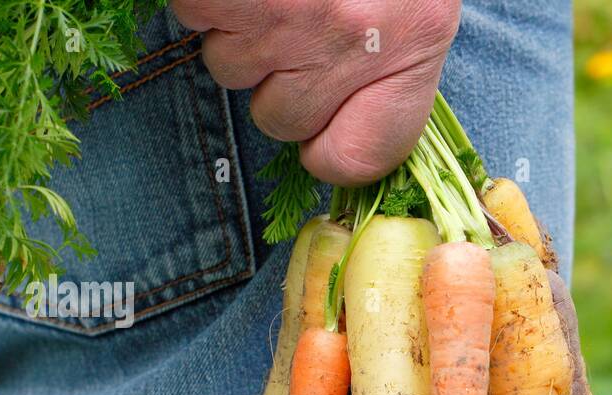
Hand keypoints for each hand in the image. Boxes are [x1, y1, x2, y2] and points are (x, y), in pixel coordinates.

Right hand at [171, 0, 460, 185]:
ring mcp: (289, 13)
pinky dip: (207, 0)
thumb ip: (391, 74)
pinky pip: (195, 17)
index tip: (323, 130)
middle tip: (294, 23)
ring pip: (230, 70)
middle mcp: (355, 32)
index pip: (354, 161)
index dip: (326, 151)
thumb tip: (336, 147)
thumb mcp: (416, 7)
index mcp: (416, 38)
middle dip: (275, 80)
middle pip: (280, 119)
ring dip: (238, 31)